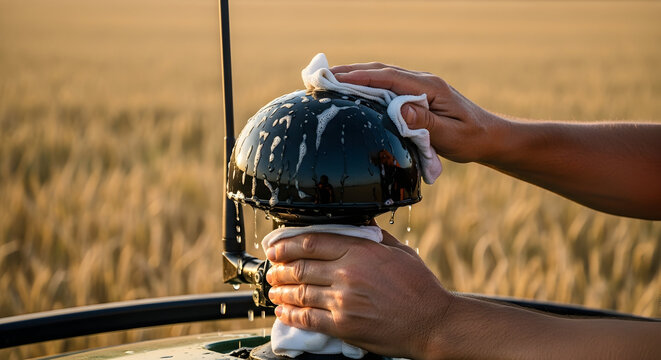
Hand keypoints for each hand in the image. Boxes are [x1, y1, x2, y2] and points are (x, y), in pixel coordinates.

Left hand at [265, 225, 453, 359]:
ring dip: (280, 291)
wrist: (432, 322)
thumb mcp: (399, 250)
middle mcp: (347, 274)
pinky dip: (290, 315)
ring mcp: (343, 301)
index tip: (276, 247)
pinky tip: (283, 312)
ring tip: (273, 290)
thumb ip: (374, 236)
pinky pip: (307, 319)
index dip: (287, 244)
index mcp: (360, 251)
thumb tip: (358, 224)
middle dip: (279, 269)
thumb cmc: (419, 286)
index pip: (312, 242)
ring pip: (299, 293)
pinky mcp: (343, 326)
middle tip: (272, 270)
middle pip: (300, 267)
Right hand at [331, 63, 508, 163]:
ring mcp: (419, 86)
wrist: (489, 136)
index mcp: (429, 87)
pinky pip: (387, 85)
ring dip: (355, 76)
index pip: (388, 78)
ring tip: (327, 80)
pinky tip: (352, 90)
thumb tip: (397, 109)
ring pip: (382, 76)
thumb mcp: (451, 135)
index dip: (359, 77)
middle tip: (319, 76)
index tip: (333, 79)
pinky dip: (366, 85)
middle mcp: (422, 81)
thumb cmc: (472, 139)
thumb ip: (425, 122)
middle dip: (349, 72)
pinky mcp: (417, 94)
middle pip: (380, 71)